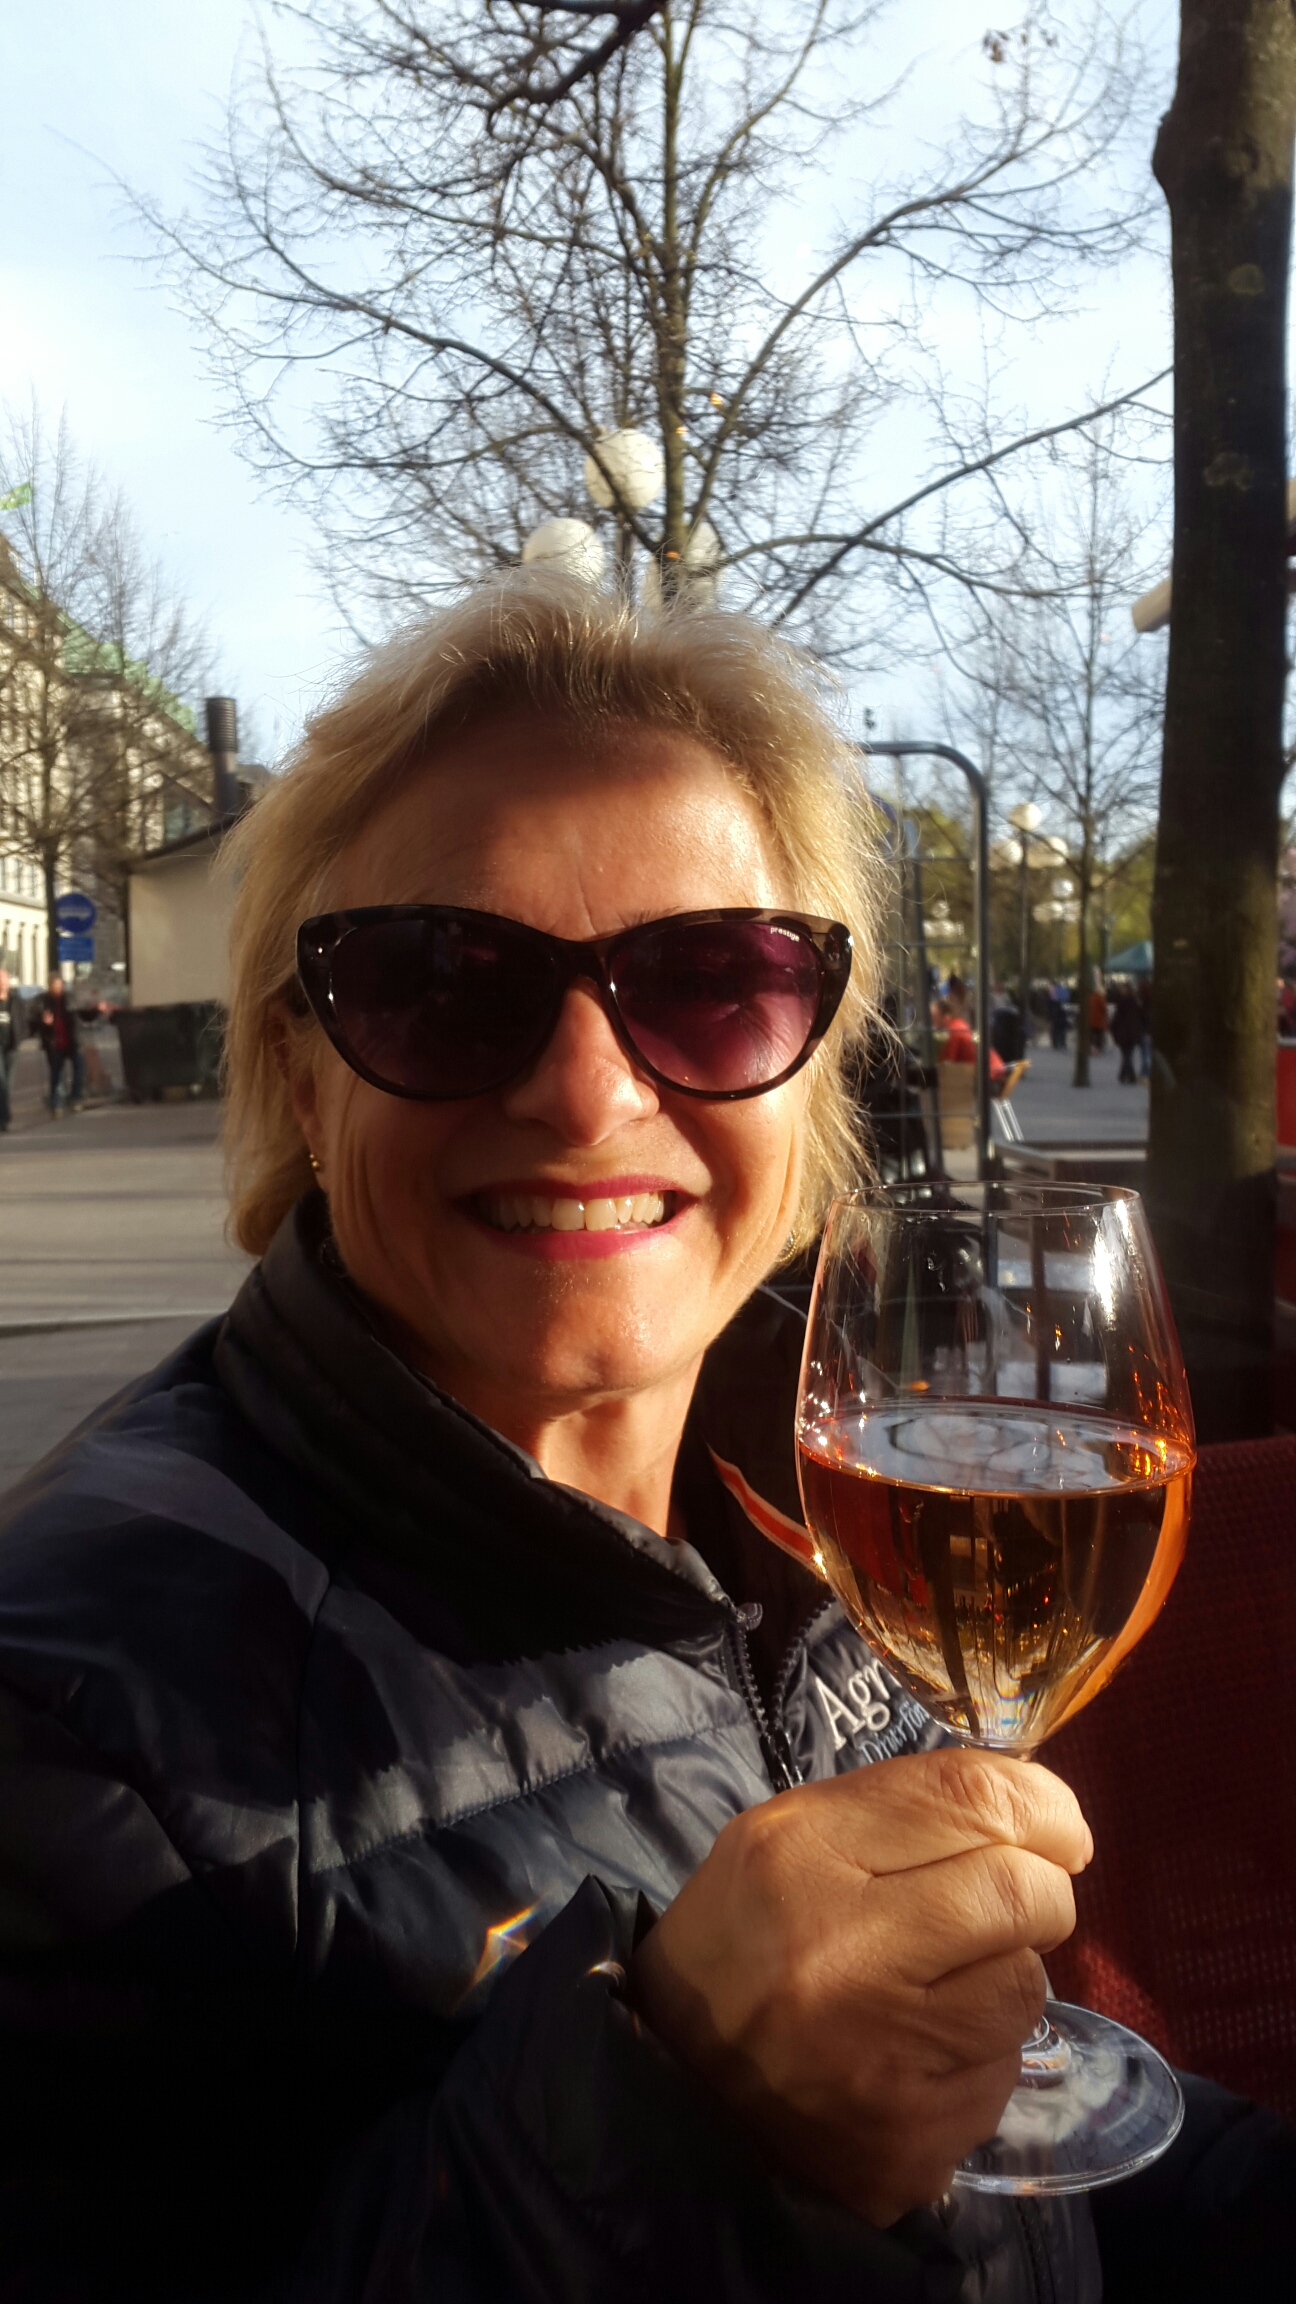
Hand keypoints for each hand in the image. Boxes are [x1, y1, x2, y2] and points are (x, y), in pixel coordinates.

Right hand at [632, 1747, 1090, 2227]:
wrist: (676, 2094)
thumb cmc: (742, 1942)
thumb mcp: (785, 1839)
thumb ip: (902, 1810)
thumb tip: (1030, 1805)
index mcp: (800, 1854)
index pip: (968, 1799)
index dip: (1041, 1802)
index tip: (1059, 1820)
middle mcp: (842, 1951)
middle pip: (1021, 1892)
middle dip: (1042, 1889)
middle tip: (1017, 1901)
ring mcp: (882, 2057)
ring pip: (1026, 1986)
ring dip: (1010, 1973)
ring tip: (951, 1980)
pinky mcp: (914, 2139)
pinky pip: (1001, 2070)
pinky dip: (981, 2052)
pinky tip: (925, 2051)